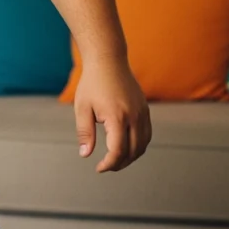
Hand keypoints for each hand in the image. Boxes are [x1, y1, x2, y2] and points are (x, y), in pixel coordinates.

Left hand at [73, 55, 150, 171]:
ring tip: (116, 160)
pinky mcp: (145, 110)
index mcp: (117, 118)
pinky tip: (127, 147)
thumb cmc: (92, 83)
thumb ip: (85, 132)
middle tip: (107, 167)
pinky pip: (147, 134)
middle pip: (133, 151)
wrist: (108, 61)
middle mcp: (134, 117)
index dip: (109, 164)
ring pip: (143, 145)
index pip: (118, 151)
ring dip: (132, 157)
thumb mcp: (82, 108)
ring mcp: (143, 113)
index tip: (99, 168)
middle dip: (120, 163)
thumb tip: (86, 155)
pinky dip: (139, 145)